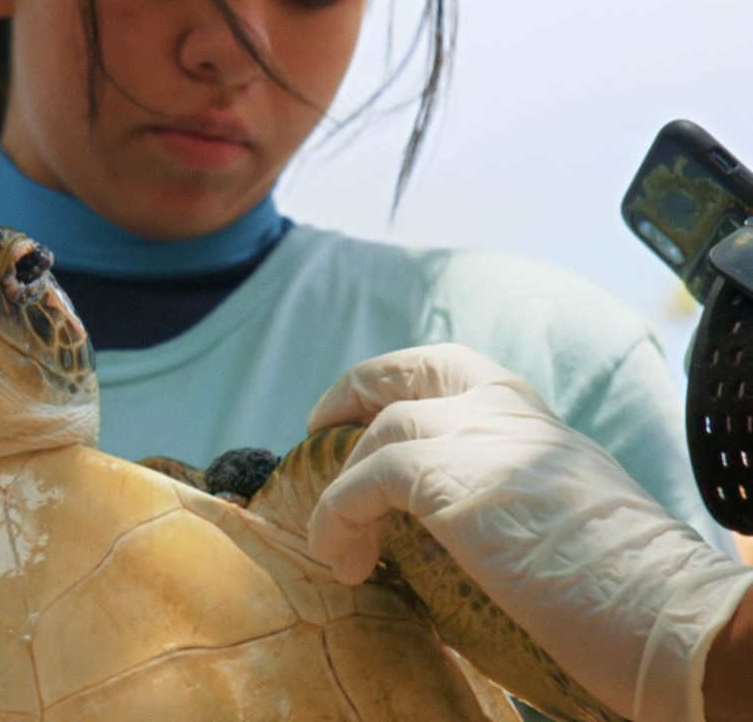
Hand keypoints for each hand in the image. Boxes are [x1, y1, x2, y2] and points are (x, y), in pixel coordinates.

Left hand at [304, 344, 752, 721]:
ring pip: (377, 432)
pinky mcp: (450, 479)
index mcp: (533, 415)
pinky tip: (346, 562)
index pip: (449, 367)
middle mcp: (505, 410)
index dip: (393, 383)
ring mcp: (479, 437)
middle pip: (403, 370)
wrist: (662, 611)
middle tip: (317, 433)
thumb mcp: (556, 507)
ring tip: (339, 543)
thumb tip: (446, 519)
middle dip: (350, 394)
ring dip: (342, 488)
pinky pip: (361, 484)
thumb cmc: (619, 582)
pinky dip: (338, 520)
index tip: (360, 415)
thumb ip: (504, 487)